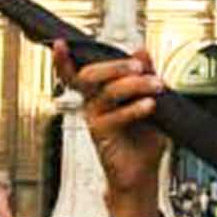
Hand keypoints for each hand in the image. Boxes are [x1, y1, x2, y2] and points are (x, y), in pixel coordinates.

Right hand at [54, 43, 170, 202]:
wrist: (142, 173)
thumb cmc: (143, 139)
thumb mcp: (150, 99)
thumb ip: (145, 74)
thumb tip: (142, 50)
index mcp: (100, 92)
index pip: (79, 72)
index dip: (65, 59)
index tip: (60, 44)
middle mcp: (93, 103)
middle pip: (90, 75)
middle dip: (116, 66)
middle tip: (139, 67)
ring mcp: (95, 118)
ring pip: (108, 91)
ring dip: (135, 84)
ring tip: (156, 86)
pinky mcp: (101, 134)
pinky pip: (116, 115)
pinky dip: (135, 108)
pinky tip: (149, 105)